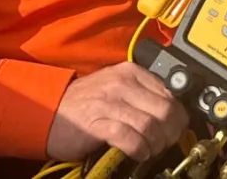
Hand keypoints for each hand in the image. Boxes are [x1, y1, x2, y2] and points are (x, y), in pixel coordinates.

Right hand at [45, 62, 187, 163]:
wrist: (48, 112)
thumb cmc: (85, 104)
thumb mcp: (116, 89)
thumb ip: (141, 95)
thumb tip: (171, 114)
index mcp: (130, 72)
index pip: (170, 94)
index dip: (178, 116)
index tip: (176, 129)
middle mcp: (121, 84)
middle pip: (165, 109)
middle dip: (171, 132)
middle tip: (166, 143)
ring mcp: (108, 102)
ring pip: (150, 124)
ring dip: (156, 143)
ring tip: (151, 151)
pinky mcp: (96, 123)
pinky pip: (129, 137)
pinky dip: (139, 149)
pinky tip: (138, 154)